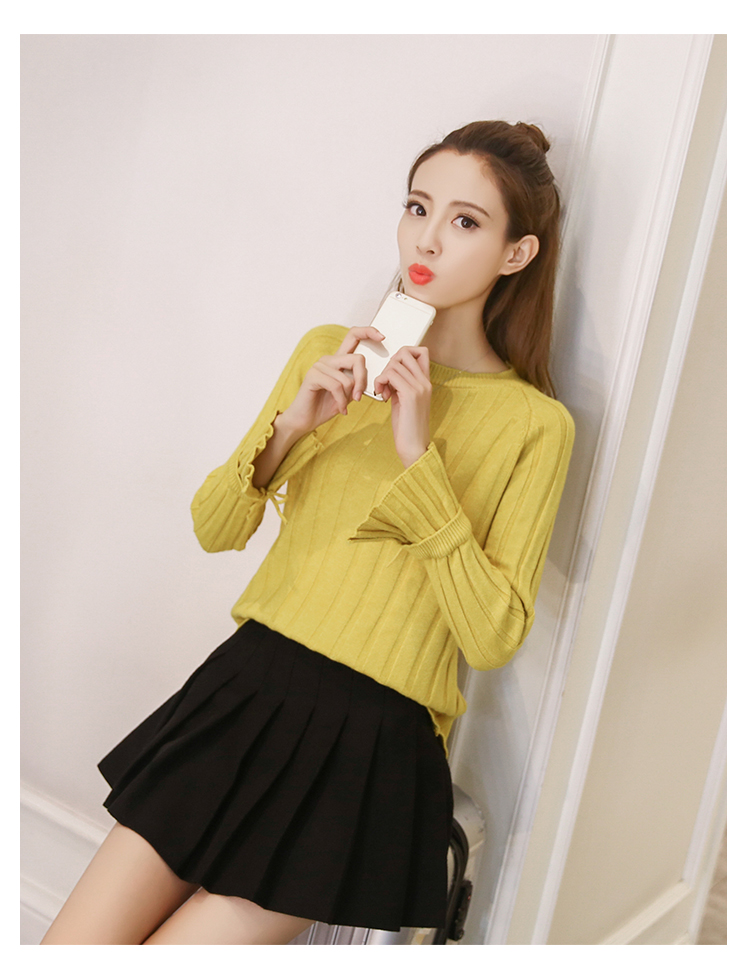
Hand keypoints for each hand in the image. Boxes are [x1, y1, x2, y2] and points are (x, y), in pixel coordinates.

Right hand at [282, 326, 384, 434]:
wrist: (306, 420)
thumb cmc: (327, 406)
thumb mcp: (349, 393)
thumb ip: (359, 381)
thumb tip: (376, 376)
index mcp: (338, 359)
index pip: (354, 335)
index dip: (368, 332)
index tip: (382, 337)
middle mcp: (329, 359)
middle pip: (358, 359)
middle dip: (363, 380)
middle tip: (359, 397)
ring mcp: (319, 365)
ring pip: (347, 378)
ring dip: (348, 397)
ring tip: (344, 406)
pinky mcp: (313, 375)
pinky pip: (336, 386)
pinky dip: (341, 401)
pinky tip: (340, 409)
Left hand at [374, 345, 431, 468]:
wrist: (414, 447)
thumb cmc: (407, 427)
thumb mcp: (404, 401)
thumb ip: (401, 384)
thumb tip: (389, 373)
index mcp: (426, 382)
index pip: (421, 351)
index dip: (404, 354)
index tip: (393, 370)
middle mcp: (425, 382)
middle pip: (405, 352)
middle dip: (389, 364)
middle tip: (385, 382)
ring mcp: (419, 387)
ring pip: (394, 364)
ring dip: (382, 376)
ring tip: (383, 392)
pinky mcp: (410, 394)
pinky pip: (390, 375)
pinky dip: (380, 382)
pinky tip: (382, 396)